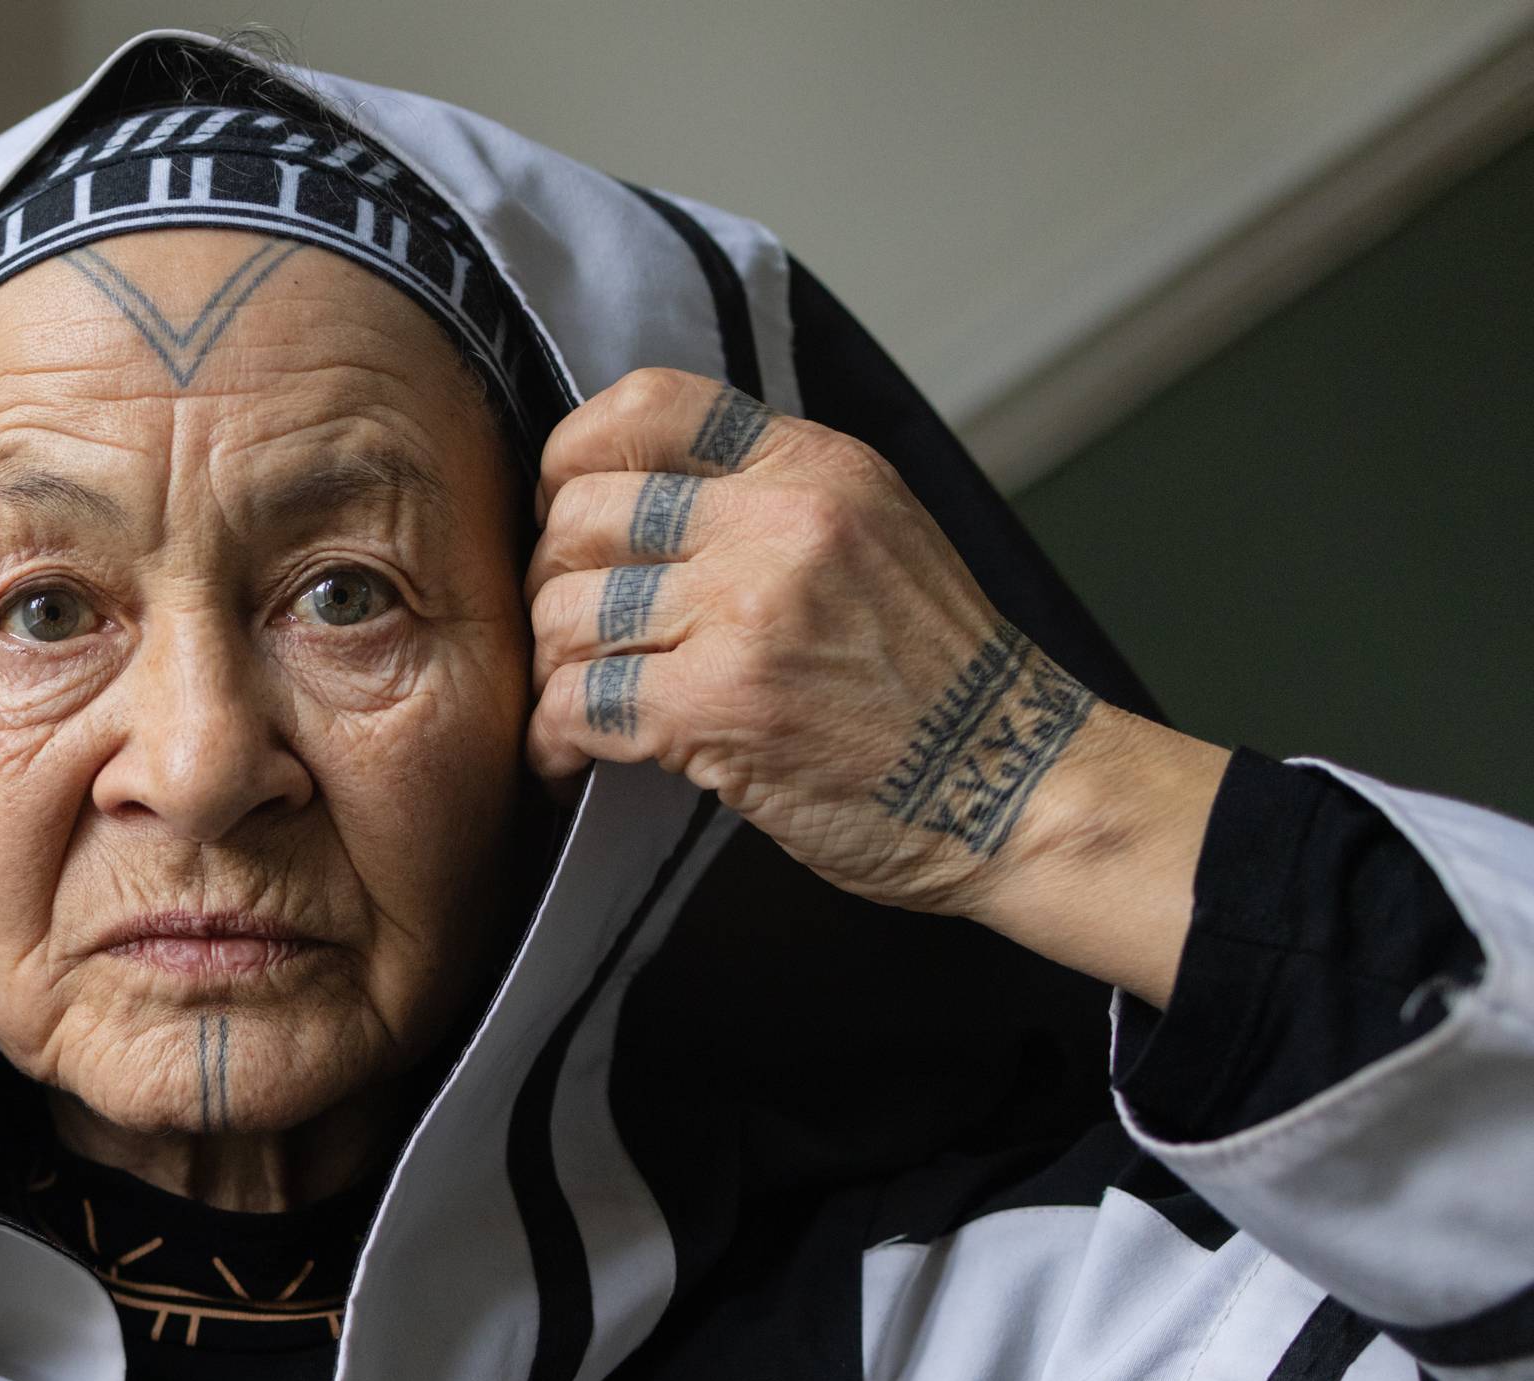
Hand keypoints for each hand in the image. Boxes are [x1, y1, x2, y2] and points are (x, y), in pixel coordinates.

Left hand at [523, 367, 1225, 1001]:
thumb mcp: (873, 535)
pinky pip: (576, 706)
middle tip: (572, 638)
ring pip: (565, 615)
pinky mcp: (721, 701)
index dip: (574, 458)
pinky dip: (553, 745)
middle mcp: (780, 520)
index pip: (646, 405)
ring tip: (577, 708)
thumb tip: (629, 499)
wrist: (1018, 787)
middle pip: (581, 516)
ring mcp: (748, 608)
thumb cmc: (936, 684)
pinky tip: (568, 764)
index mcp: (813, 464)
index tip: (564, 513)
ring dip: (553, 673)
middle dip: (552, 585)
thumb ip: (766, 502)